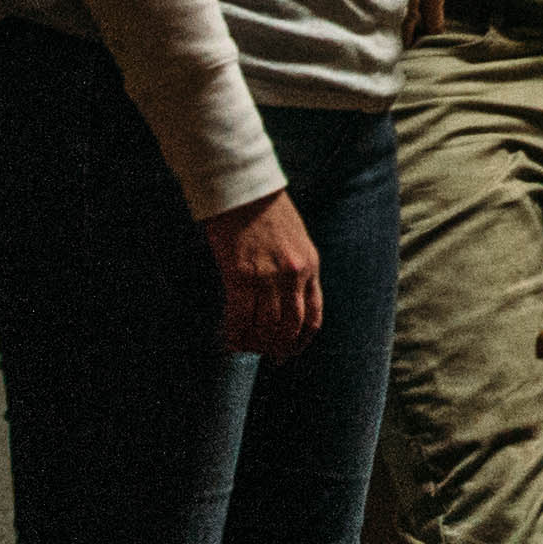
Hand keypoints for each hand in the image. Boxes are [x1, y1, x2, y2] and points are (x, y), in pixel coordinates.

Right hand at [199, 191, 321, 357]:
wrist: (243, 187)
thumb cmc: (265, 209)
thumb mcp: (296, 239)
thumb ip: (295, 268)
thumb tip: (282, 300)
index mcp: (311, 265)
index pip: (313, 316)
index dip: (301, 341)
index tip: (288, 352)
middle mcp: (294, 275)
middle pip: (289, 327)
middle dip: (278, 348)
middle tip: (266, 356)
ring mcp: (268, 276)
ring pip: (264, 327)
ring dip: (254, 343)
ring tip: (244, 347)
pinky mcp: (240, 275)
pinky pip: (239, 317)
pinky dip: (234, 334)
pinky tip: (229, 340)